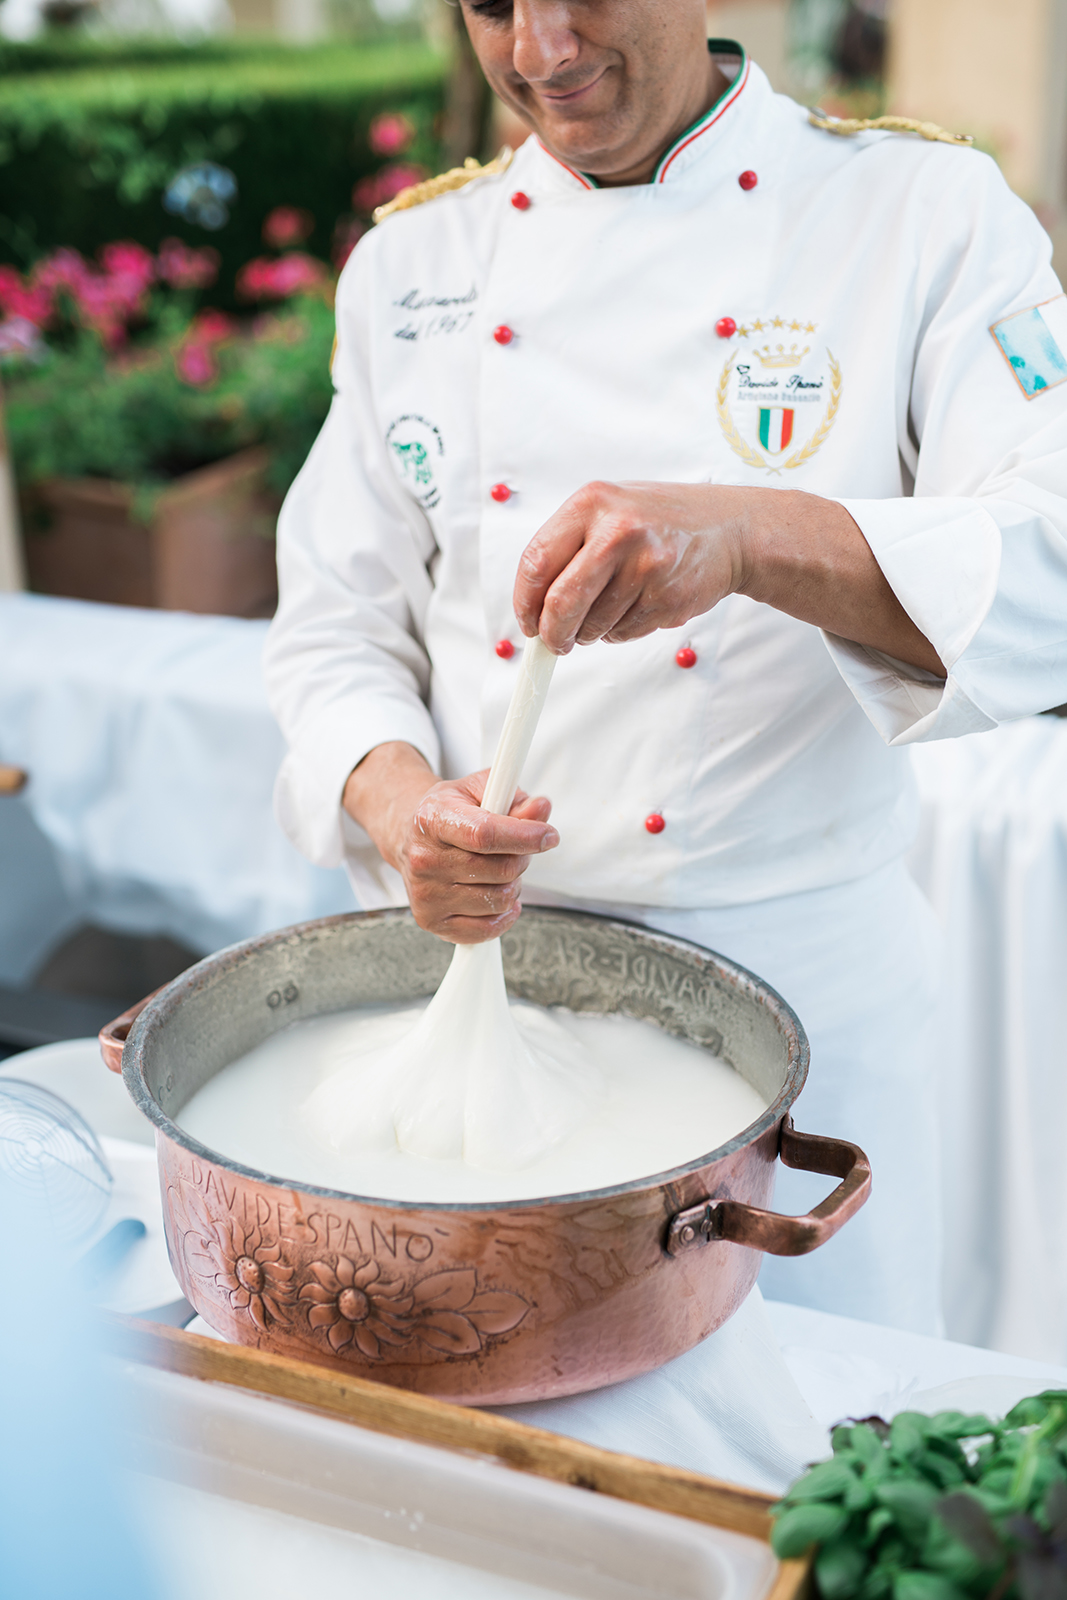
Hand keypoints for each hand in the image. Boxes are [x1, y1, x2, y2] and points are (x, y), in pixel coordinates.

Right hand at [342, 742, 558, 942]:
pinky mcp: (430, 920)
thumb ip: (515, 799)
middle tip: (515, 849)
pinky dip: (503, 915)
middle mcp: (425, 859)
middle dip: (521, 858)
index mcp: (433, 819)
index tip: (549, 836)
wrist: (411, 837)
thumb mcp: (481, 791)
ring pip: (500, 900)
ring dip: (512, 885)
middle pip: (500, 870)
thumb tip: (541, 809)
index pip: (485, 834)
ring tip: (498, 870)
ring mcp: (426, 894)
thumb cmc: (451, 812)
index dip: (524, 837)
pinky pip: (486, 929)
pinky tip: (496, 895)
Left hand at [514, 480, 743, 653]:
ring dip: (591, 631)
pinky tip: (639, 604)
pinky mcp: (667, 599)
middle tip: (555, 641)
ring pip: (592, 625)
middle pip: (561, 603)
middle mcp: (618, 532)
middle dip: (552, 633)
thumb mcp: (609, 510)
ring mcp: (646, 567)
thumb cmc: (659, 521)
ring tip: (613, 605)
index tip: (528, 621)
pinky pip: (623, 634)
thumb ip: (568, 548)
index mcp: (592, 503)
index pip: (536, 562)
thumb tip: (533, 606)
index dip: (525, 602)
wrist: (729, 529)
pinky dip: (620, 631)